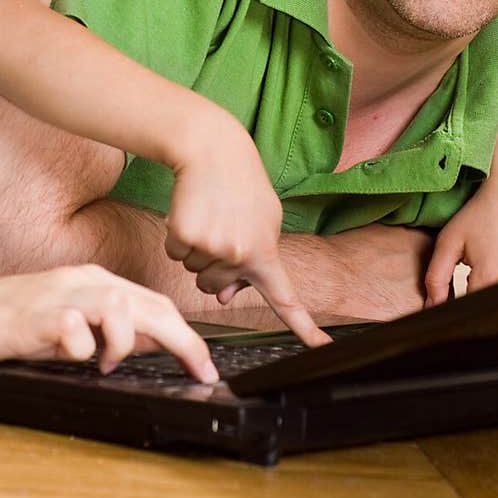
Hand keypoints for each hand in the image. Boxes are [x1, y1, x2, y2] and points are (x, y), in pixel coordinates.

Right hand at [0, 264, 219, 381]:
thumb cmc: (7, 322)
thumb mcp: (68, 322)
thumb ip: (107, 328)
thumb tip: (152, 343)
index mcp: (92, 280)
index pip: (153, 302)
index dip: (186, 334)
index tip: (204, 365)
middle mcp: (80, 280)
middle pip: (149, 303)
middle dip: (184, 340)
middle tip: (201, 370)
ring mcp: (57, 295)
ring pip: (120, 306)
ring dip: (126, 341)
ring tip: (106, 362)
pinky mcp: (33, 317)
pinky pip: (74, 329)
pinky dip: (83, 348)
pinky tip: (72, 356)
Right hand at [165, 122, 329, 346]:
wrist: (214, 149)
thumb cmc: (241, 186)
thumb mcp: (262, 220)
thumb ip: (251, 260)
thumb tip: (223, 296)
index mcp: (266, 253)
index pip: (286, 298)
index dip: (304, 327)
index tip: (322, 348)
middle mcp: (240, 256)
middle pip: (214, 286)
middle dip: (214, 264)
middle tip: (221, 227)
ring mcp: (211, 248)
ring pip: (193, 271)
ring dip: (197, 249)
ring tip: (209, 215)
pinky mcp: (184, 236)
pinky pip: (175, 254)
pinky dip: (178, 237)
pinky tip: (191, 211)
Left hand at [424, 184, 497, 306]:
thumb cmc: (484, 211)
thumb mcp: (449, 241)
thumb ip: (436, 277)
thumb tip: (432, 306)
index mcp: (488, 280)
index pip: (466, 313)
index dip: (452, 310)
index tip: (446, 299)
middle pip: (486, 310)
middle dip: (470, 303)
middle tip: (463, 278)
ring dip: (487, 293)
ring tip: (482, 266)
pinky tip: (497, 262)